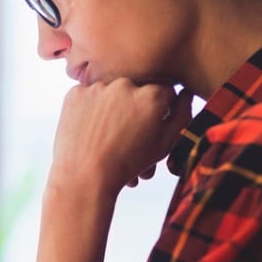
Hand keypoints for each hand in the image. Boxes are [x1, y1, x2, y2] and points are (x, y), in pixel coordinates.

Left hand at [49, 78, 192, 195]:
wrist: (84, 177)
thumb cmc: (127, 164)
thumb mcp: (163, 145)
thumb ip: (181, 116)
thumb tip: (186, 94)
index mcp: (153, 96)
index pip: (164, 92)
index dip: (159, 110)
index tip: (149, 125)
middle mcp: (126, 84)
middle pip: (136, 90)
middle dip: (134, 107)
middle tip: (125, 133)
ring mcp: (98, 87)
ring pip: (110, 91)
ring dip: (111, 107)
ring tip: (107, 135)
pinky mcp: (75, 93)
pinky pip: (87, 95)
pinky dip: (89, 108)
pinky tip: (90, 129)